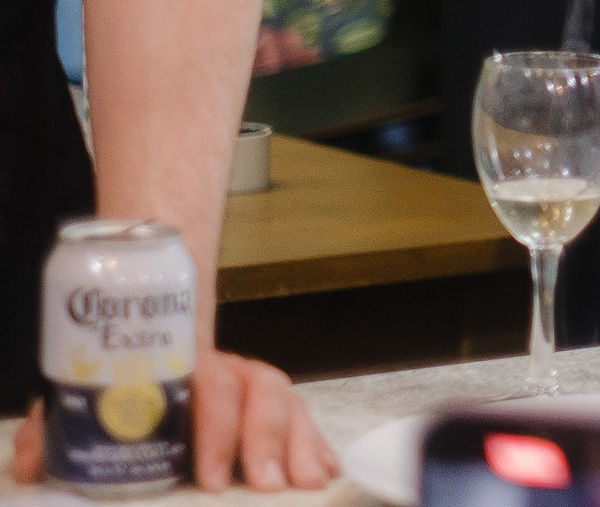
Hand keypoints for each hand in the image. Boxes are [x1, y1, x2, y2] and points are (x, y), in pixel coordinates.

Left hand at [12, 347, 338, 491]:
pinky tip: (324, 470)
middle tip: (267, 484)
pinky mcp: (275, 411)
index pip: (210, 386)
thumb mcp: (79, 408)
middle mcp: (229, 371)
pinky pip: (306, 420)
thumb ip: (52, 430)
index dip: (215, 430)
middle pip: (263, 390)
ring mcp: (255, 388)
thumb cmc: (119, 392)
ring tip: (306, 482)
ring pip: (291, 401)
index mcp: (184, 367)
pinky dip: (319, 445)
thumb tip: (30, 463)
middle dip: (267, 439)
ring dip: (302, 443)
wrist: (152, 358)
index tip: (210, 476)